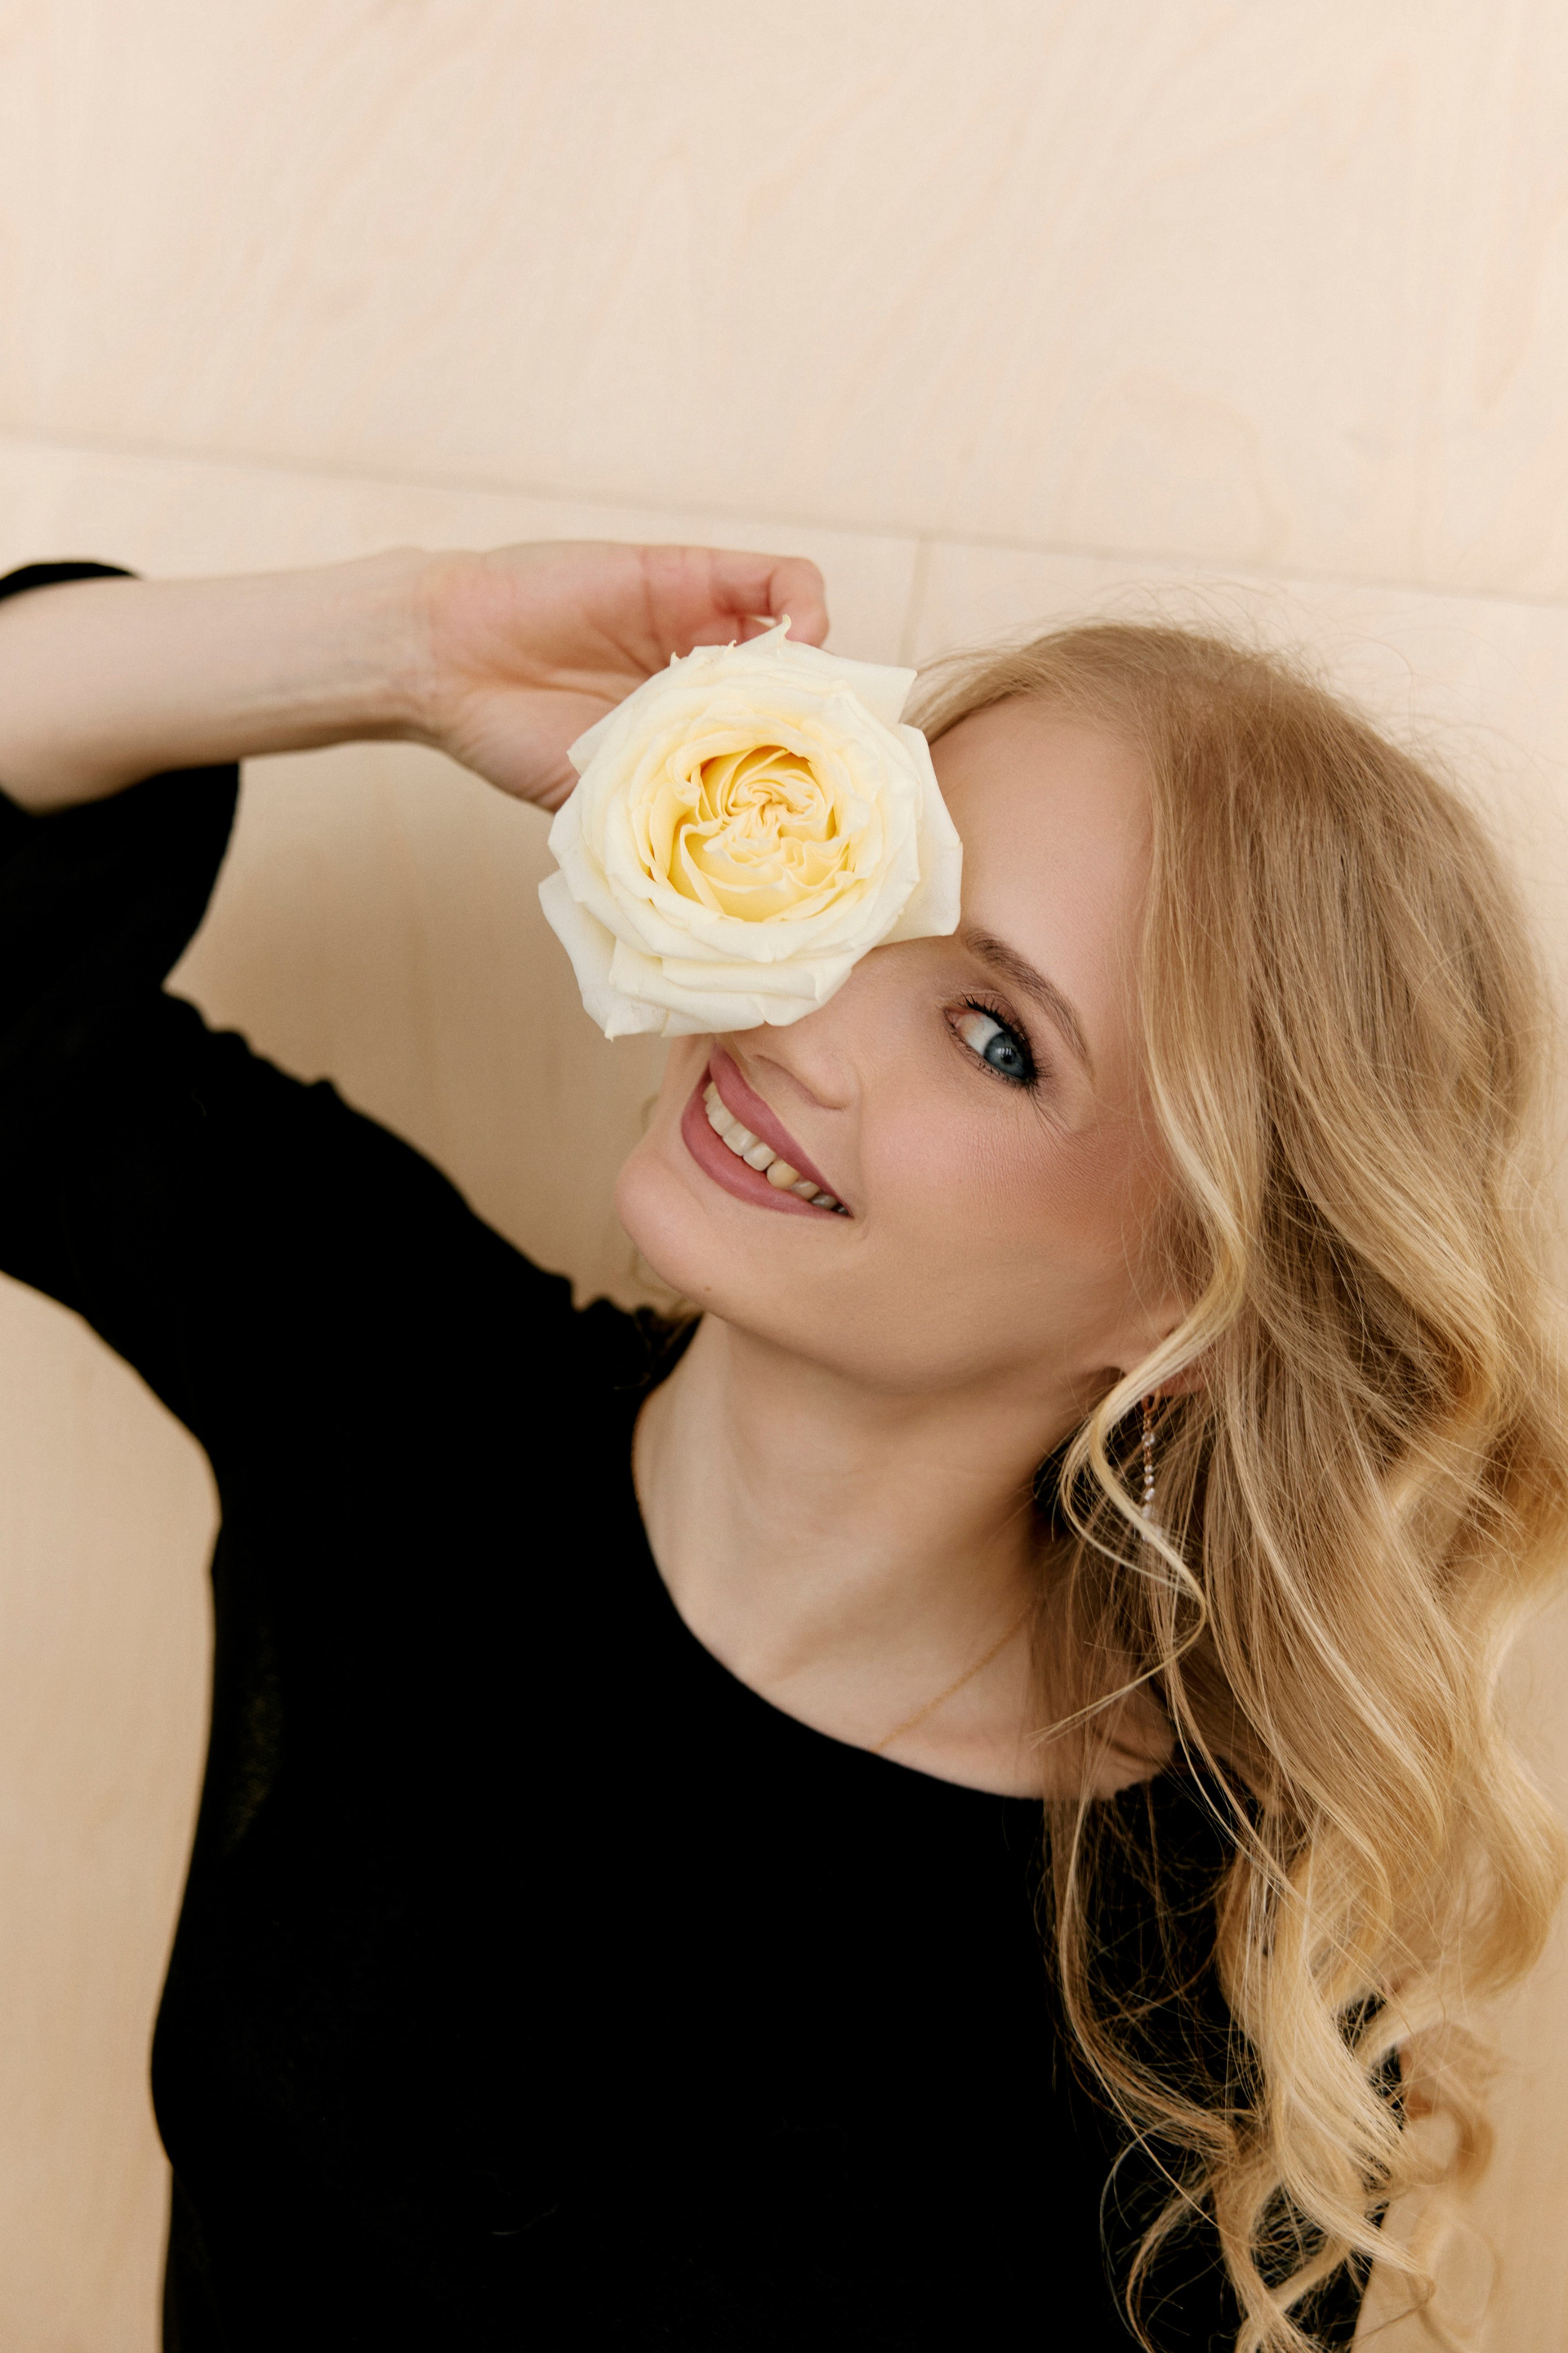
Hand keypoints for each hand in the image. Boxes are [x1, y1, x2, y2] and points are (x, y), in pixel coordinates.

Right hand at [406, 541, 829, 810]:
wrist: (445, 665)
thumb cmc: (511, 739)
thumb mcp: (602, 803)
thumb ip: (665, 820)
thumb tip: (727, 891)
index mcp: (693, 737)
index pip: (782, 749)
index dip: (815, 772)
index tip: (831, 804)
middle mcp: (707, 681)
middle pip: (804, 693)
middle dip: (829, 726)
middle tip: (838, 756)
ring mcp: (703, 624)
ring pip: (800, 637)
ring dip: (821, 669)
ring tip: (812, 705)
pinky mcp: (692, 573)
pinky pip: (778, 580)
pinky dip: (803, 606)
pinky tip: (798, 643)